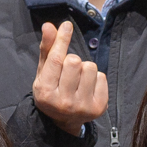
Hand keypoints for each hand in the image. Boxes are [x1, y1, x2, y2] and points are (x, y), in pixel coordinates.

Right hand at [30, 21, 107, 136]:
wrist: (64, 120)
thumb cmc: (52, 90)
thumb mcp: (44, 72)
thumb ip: (47, 49)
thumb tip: (49, 26)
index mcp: (45, 92)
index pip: (56, 60)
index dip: (62, 40)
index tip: (67, 25)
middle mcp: (63, 102)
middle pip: (75, 61)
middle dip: (72, 60)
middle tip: (68, 71)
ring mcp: (82, 106)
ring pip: (90, 67)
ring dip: (85, 69)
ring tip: (78, 80)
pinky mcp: (98, 107)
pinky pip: (102, 77)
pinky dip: (96, 78)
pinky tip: (88, 87)